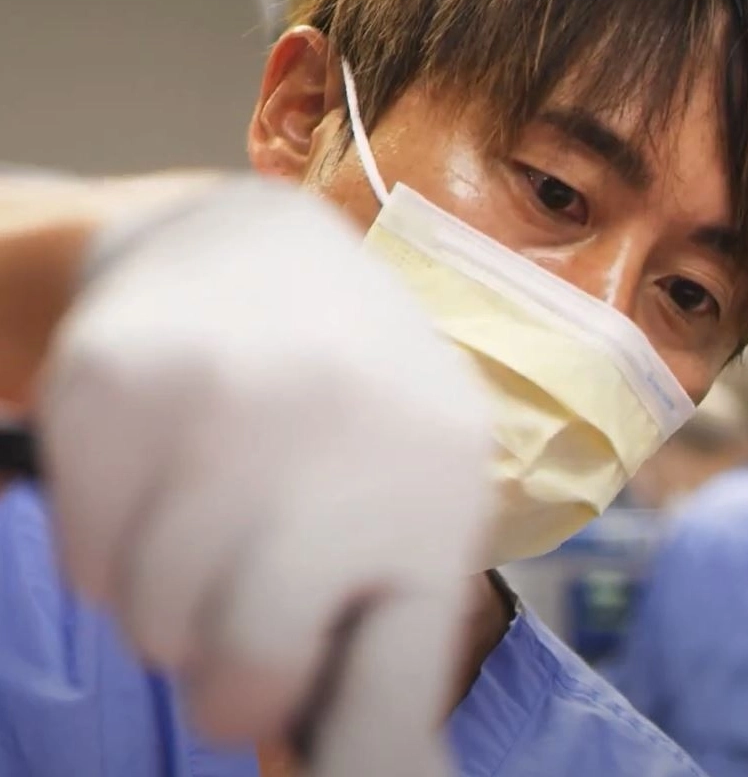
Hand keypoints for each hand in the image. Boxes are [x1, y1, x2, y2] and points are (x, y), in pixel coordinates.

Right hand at [36, 178, 491, 773]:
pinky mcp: (112, 377)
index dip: (364, 772)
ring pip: (150, 627)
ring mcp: (219, 398)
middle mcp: (341, 432)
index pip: (393, 700)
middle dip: (237, 675)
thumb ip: (397, 615)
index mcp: (441, 478)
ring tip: (215, 510)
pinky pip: (82, 562)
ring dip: (175, 600)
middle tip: (246, 607)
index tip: (333, 768)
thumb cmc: (352, 386)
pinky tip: (165, 465)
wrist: (254, 247)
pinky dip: (115, 545)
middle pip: (244, 680)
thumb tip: (387, 773)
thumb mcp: (416, 480)